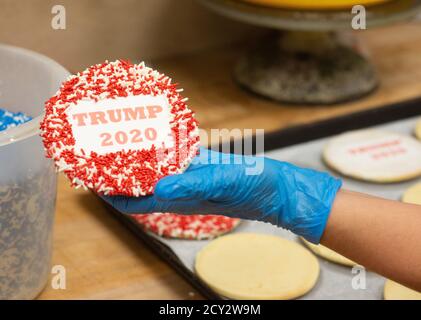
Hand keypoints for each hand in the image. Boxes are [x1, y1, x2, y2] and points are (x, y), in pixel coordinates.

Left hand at [102, 148, 341, 242]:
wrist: (276, 187)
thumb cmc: (253, 190)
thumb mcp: (223, 185)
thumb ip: (192, 185)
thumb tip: (159, 187)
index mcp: (178, 199)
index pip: (133, 201)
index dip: (110, 193)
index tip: (90, 178)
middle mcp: (178, 188)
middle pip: (138, 183)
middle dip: (117, 171)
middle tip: (98, 148)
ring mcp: (189, 176)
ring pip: (154, 167)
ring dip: (137, 155)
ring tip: (119, 135)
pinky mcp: (202, 164)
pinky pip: (174, 154)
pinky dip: (162, 143)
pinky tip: (156, 128)